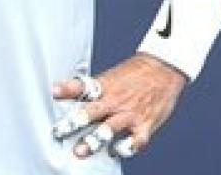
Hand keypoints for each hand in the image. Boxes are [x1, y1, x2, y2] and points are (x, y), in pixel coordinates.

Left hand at [52, 54, 187, 159]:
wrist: (166, 68)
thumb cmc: (137, 74)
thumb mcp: (113, 76)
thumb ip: (94, 91)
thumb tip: (66, 96)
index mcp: (106, 86)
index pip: (84, 86)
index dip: (68, 89)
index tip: (54, 92)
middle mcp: (116, 100)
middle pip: (91, 112)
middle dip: (74, 123)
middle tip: (59, 131)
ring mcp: (130, 114)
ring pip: (109, 129)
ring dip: (93, 141)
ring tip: (80, 151)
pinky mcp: (145, 125)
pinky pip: (134, 142)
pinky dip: (124, 149)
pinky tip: (116, 152)